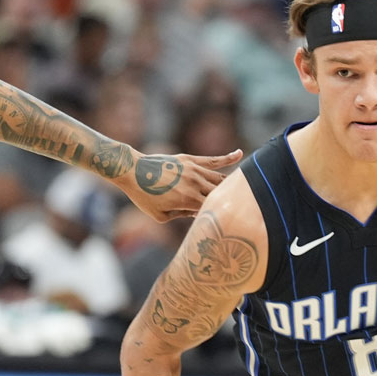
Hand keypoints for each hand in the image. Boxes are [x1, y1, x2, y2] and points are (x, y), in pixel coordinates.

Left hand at [118, 150, 242, 222]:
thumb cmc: (144, 196)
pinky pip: (214, 160)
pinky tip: (240, 154)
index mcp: (189, 201)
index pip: (212, 211)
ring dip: (230, 186)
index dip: (216, 217)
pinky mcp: (190, 160)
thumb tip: (199, 214)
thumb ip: (183, 216)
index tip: (220, 221)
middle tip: (240, 208)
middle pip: (220, 196)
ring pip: (220, 180)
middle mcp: (195, 184)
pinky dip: (228, 158)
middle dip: (228, 203)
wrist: (132, 171)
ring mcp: (194, 170)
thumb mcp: (160, 216)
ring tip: (244, 189)